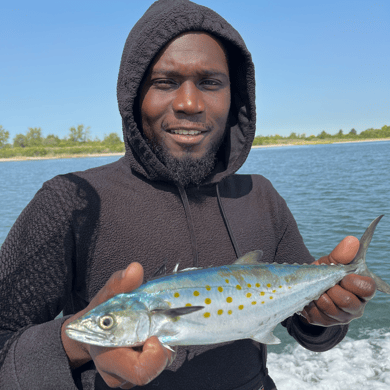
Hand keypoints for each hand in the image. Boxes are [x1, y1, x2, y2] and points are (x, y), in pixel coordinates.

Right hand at [61, 263, 175, 387]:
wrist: (92, 329)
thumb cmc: (99, 313)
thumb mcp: (107, 295)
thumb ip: (120, 284)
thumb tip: (135, 268)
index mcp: (109, 359)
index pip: (140, 372)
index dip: (154, 357)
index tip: (154, 336)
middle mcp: (119, 374)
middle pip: (152, 371)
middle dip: (161, 350)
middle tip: (158, 329)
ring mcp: (129, 377)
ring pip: (158, 367)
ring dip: (162, 347)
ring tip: (154, 328)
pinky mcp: (138, 374)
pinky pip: (158, 364)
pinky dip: (161, 348)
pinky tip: (154, 333)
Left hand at [301, 236, 375, 326]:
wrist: (308, 285)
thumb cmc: (326, 272)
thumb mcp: (332, 262)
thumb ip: (342, 253)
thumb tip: (352, 241)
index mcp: (362, 290)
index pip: (368, 289)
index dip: (354, 282)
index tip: (343, 276)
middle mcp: (355, 307)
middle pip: (348, 302)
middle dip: (333, 289)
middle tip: (327, 282)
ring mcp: (341, 317)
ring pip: (331, 309)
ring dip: (320, 295)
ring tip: (317, 288)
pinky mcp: (324, 322)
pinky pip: (316, 315)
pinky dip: (311, 303)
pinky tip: (311, 297)